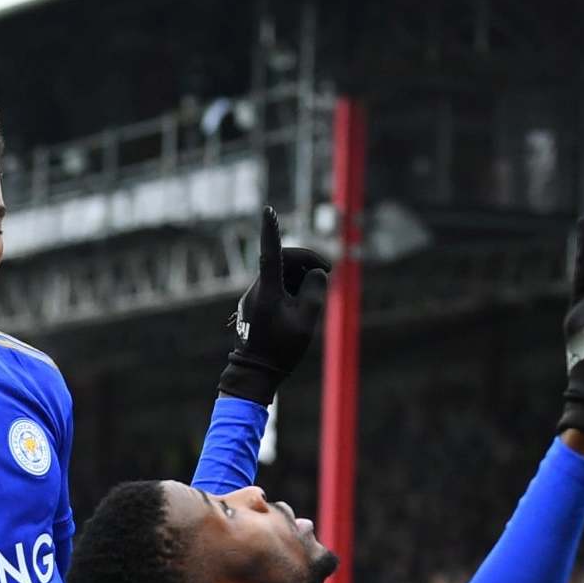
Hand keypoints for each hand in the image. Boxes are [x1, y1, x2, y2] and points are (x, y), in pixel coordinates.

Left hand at [217, 206, 330, 404]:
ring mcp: (254, 296)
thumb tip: (316, 273)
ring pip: (280, 273)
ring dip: (301, 275)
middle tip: (329, 271)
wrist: (255, 373)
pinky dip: (292, 287)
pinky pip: (275, 286)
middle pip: (282, 259)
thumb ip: (315, 292)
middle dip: (306, 260)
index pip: (270, 253)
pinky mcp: (255, 304)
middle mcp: (257, 289)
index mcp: (267, 291)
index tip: (268, 210)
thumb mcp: (306, 321)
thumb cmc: (281, 350)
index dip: (271, 230)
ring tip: (317, 292)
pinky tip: (303, 302)